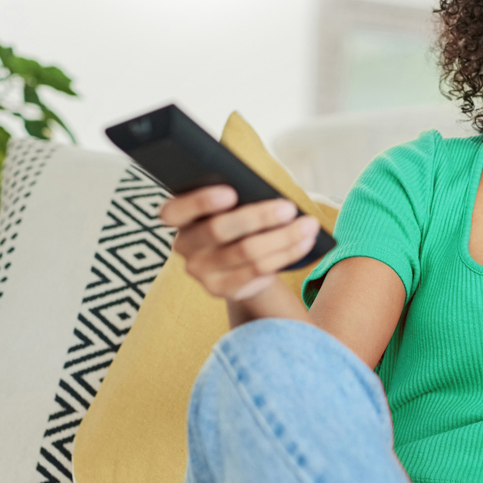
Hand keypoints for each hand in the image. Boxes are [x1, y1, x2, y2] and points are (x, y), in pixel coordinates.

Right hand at [159, 186, 320, 300]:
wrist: (238, 260)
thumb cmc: (236, 219)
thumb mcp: (230, 205)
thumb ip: (237, 198)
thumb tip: (268, 195)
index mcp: (179, 217)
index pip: (173, 210)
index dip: (200, 202)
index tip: (232, 192)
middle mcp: (184, 247)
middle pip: (218, 230)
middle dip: (258, 217)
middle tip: (289, 207)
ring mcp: (201, 272)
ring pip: (246, 253)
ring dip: (283, 237)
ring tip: (309, 225)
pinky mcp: (221, 289)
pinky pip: (259, 271)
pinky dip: (287, 254)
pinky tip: (305, 243)